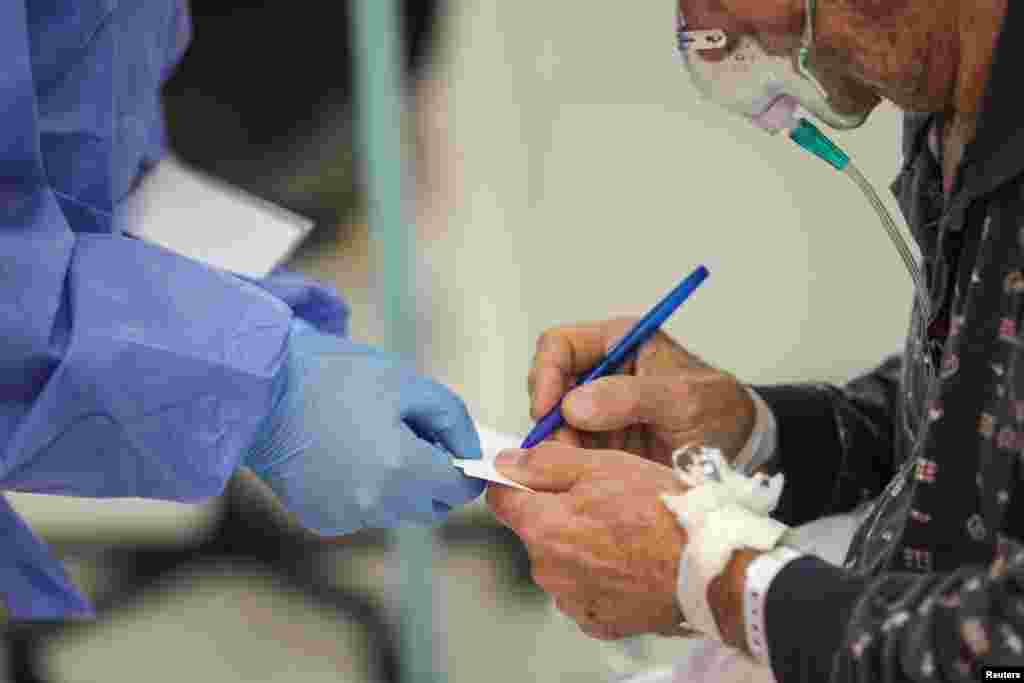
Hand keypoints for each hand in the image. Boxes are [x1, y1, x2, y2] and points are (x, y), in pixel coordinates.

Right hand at [243, 319, 484, 535]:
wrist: (257, 391)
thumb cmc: (331, 377)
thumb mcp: (405, 381)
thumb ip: (451, 417)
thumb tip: (469, 450)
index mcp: (400, 469)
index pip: (459, 491)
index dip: (463, 468)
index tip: (454, 447)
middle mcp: (375, 504)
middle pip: (431, 507)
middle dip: (433, 477)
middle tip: (412, 436)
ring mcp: (345, 517)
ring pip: (397, 511)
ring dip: (399, 485)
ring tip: (372, 439)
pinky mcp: (321, 520)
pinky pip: (363, 513)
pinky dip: (365, 491)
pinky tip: (344, 455)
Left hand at [487, 443, 688, 639]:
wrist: (709, 569)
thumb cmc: (664, 515)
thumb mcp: (604, 466)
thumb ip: (546, 463)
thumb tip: (506, 462)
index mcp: (543, 527)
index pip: (500, 499)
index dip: (517, 481)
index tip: (536, 475)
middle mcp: (549, 570)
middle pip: (535, 530)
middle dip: (559, 512)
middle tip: (604, 499)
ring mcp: (573, 599)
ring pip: (561, 560)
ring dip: (581, 544)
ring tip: (625, 532)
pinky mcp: (598, 620)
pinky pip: (585, 589)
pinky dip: (601, 574)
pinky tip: (630, 561)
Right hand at [528, 318, 754, 466]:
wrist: (742, 449)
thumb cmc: (720, 411)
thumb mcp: (683, 401)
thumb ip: (631, 397)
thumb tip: (574, 405)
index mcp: (620, 342)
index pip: (560, 345)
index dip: (545, 373)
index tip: (547, 409)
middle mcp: (603, 371)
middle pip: (548, 385)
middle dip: (549, 417)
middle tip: (562, 447)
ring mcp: (599, 407)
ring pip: (554, 421)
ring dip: (559, 444)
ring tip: (581, 465)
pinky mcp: (601, 440)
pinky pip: (569, 448)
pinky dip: (570, 461)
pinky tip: (587, 474)